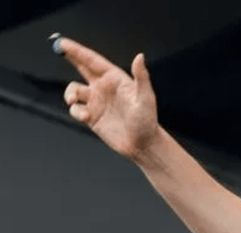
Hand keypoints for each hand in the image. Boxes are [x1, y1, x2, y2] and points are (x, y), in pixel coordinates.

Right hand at [57, 37, 159, 159]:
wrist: (142, 145)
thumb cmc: (147, 121)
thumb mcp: (145, 98)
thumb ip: (141, 77)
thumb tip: (140, 56)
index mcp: (115, 79)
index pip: (93, 61)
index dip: (78, 51)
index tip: (63, 42)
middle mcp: (104, 88)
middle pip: (81, 67)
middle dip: (69, 56)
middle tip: (57, 47)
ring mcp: (96, 102)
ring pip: (74, 90)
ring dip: (69, 93)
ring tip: (73, 100)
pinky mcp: (91, 116)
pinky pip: (76, 109)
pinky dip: (76, 111)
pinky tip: (86, 117)